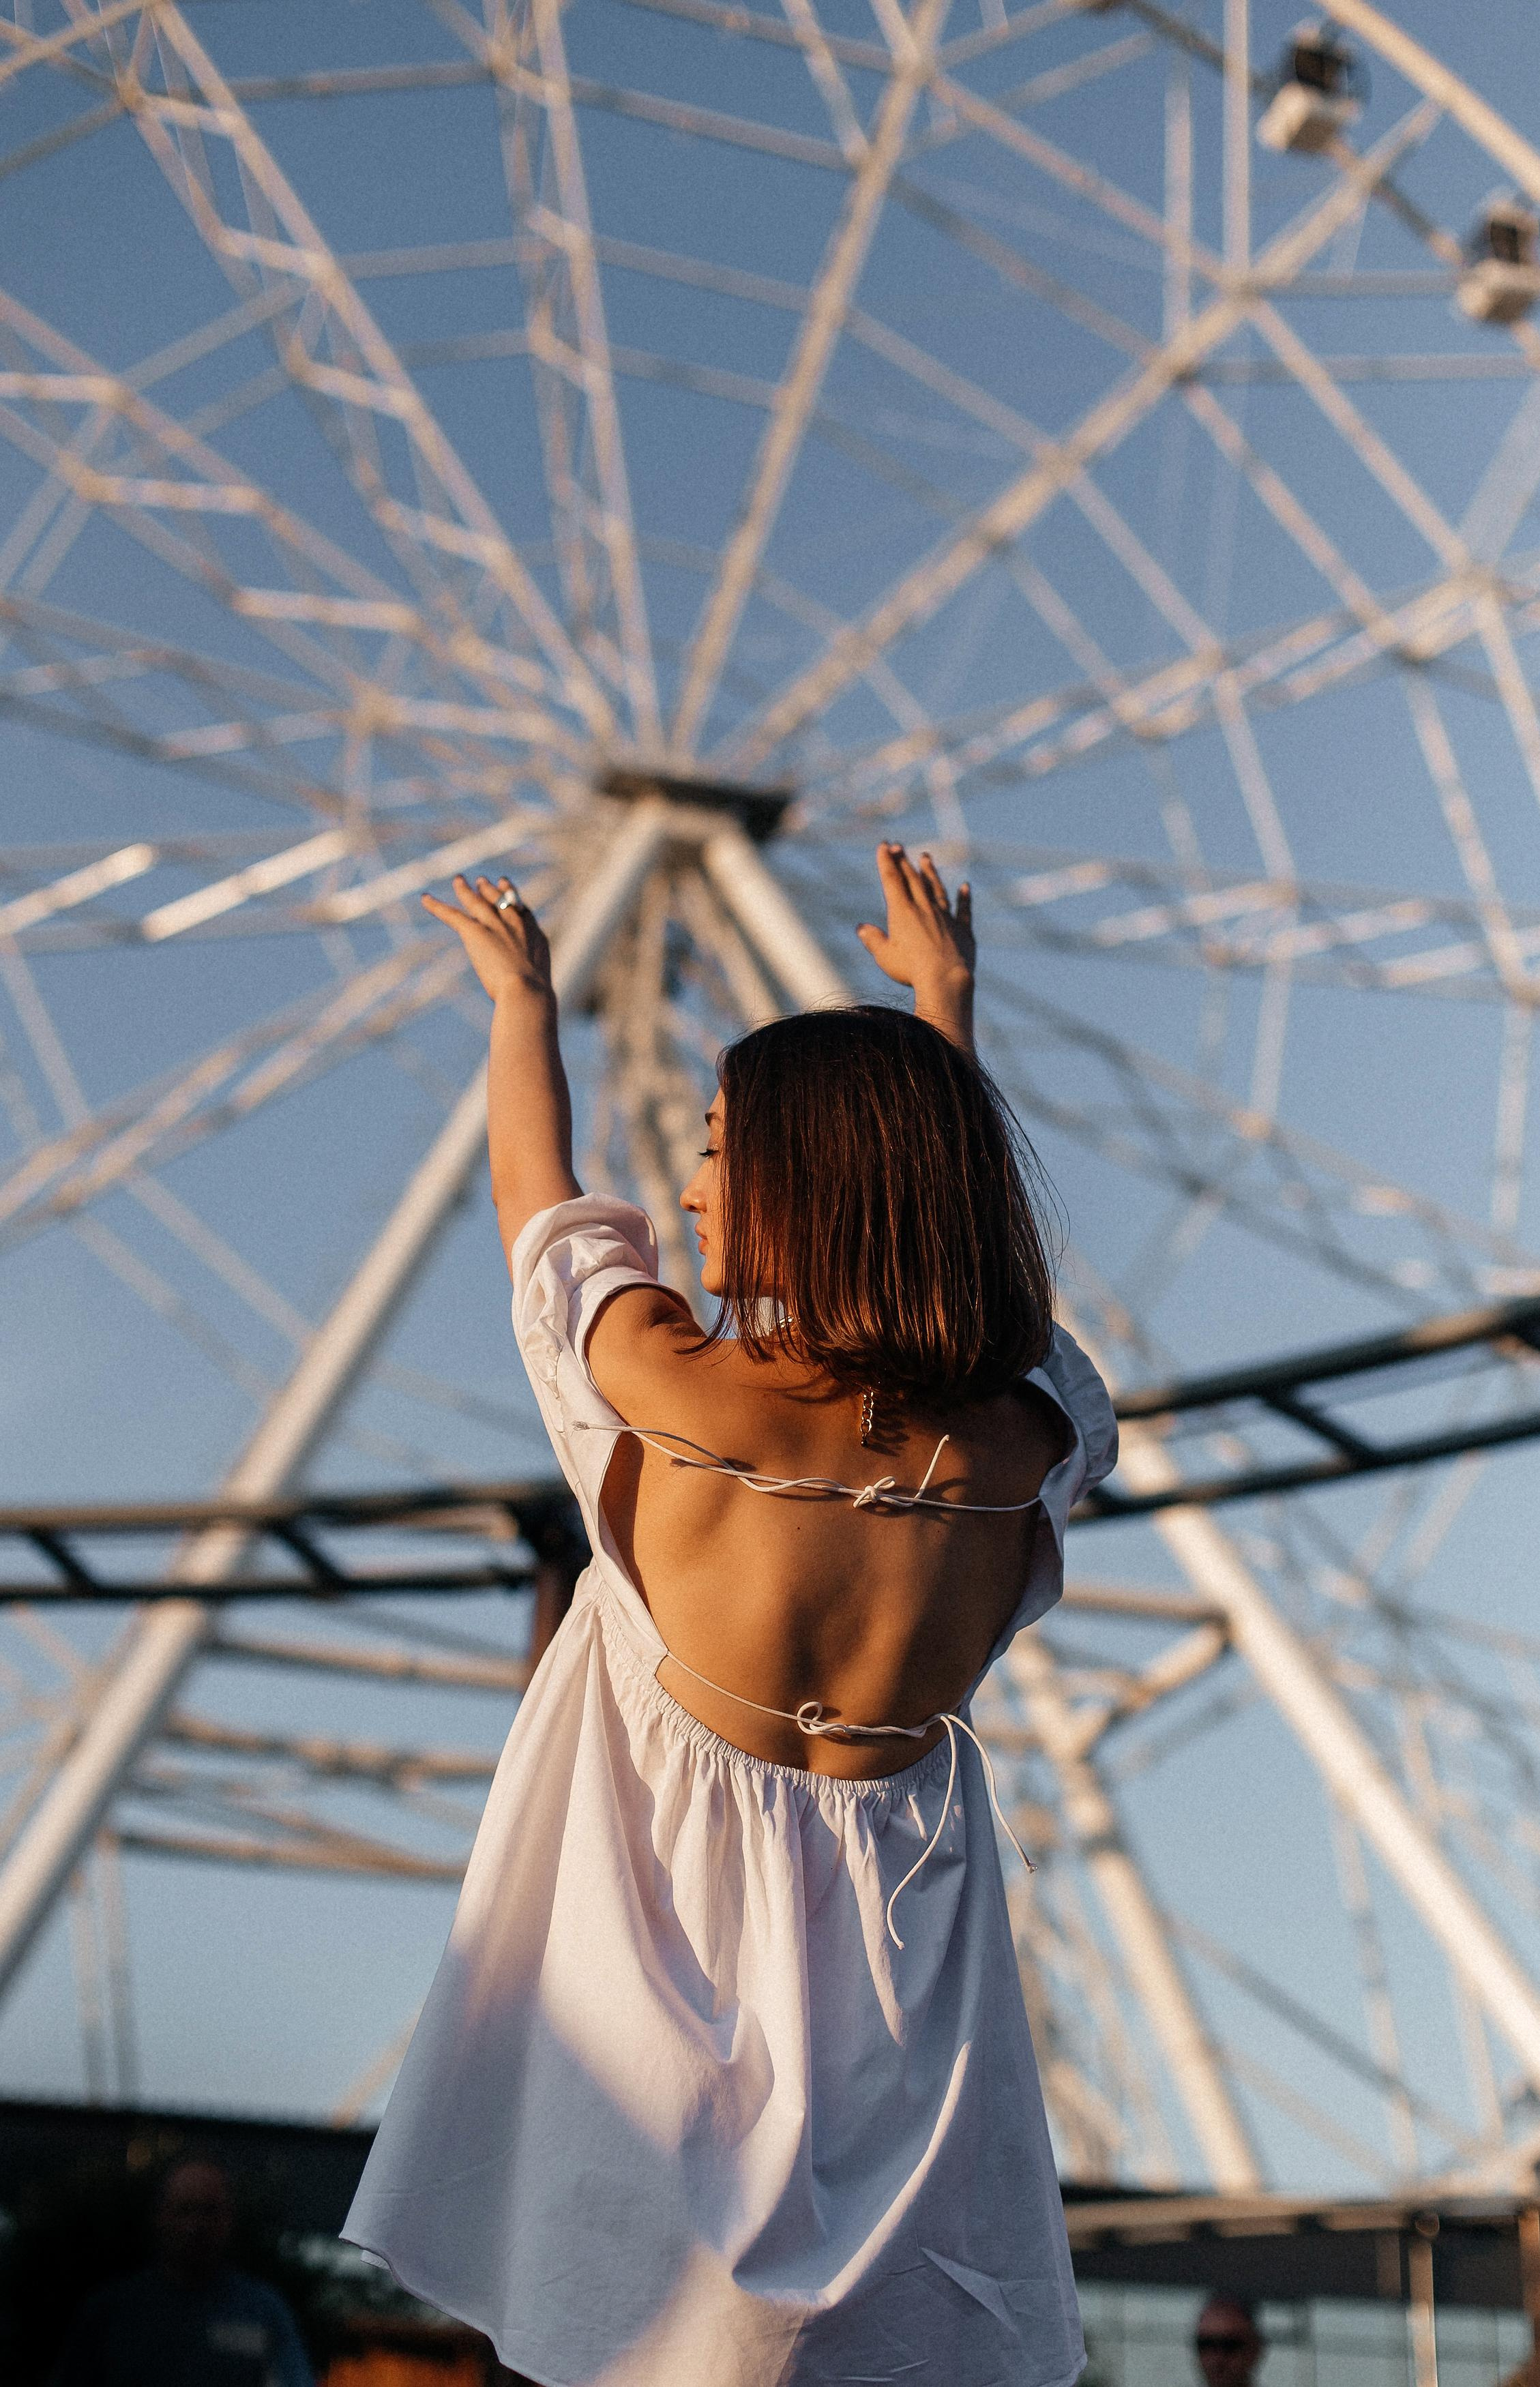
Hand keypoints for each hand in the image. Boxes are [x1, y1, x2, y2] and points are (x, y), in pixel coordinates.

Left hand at [421, 875, 554, 1009]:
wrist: (527, 991)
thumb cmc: (536, 997)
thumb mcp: (540, 988)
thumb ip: (534, 985)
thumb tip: (536, 1005)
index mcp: (535, 936)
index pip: (522, 911)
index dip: (513, 899)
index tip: (508, 890)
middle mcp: (515, 924)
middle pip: (500, 899)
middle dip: (491, 890)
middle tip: (482, 881)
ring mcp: (495, 926)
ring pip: (476, 902)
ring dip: (465, 890)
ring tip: (458, 881)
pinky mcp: (475, 932)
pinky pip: (452, 915)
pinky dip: (436, 906)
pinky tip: (425, 899)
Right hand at [856, 843, 974, 1048]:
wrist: (945, 979)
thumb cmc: (911, 970)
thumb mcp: (884, 956)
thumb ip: (873, 940)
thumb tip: (861, 928)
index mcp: (902, 912)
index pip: (892, 880)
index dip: (887, 861)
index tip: (884, 844)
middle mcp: (924, 908)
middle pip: (913, 879)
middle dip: (904, 861)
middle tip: (899, 846)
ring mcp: (945, 917)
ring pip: (937, 889)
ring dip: (931, 872)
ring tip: (926, 858)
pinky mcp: (962, 930)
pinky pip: (963, 910)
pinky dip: (964, 898)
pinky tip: (965, 887)